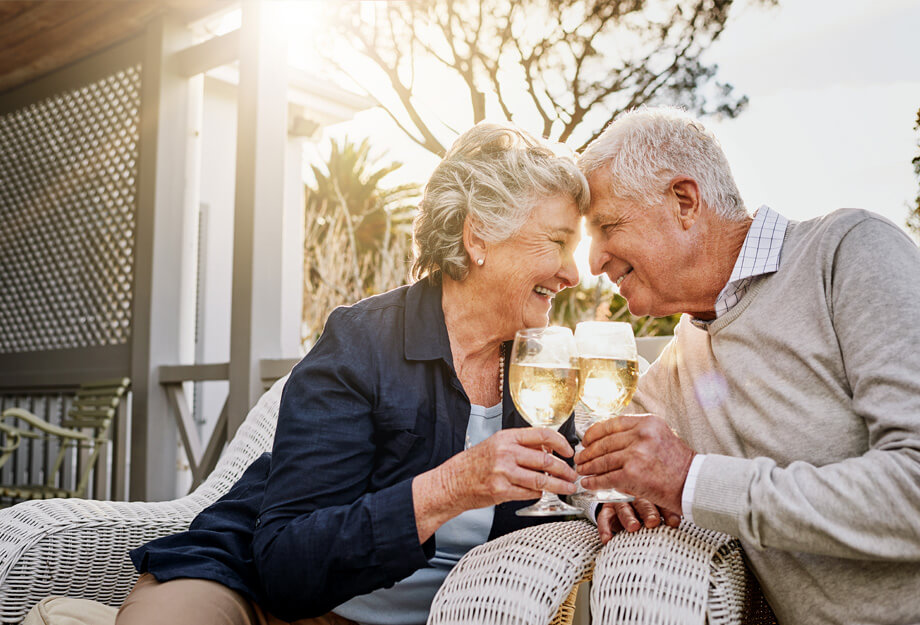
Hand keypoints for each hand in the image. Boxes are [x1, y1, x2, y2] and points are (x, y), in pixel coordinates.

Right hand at [413, 428, 576, 540]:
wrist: (453, 481)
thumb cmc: (476, 463)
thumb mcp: (498, 445)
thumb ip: (522, 445)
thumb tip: (548, 449)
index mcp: (507, 437)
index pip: (542, 435)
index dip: (561, 442)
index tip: (569, 451)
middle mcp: (506, 452)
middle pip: (546, 460)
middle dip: (564, 469)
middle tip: (572, 474)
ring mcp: (503, 472)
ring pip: (541, 479)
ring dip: (559, 485)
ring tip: (567, 487)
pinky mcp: (501, 490)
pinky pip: (530, 493)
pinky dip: (539, 494)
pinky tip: (541, 492)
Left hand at [574, 414, 693, 513]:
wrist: (694, 484)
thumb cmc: (679, 464)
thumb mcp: (661, 436)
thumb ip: (638, 434)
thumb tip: (609, 438)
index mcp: (647, 422)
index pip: (612, 424)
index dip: (594, 433)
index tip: (586, 440)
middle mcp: (641, 435)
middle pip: (604, 443)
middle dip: (588, 452)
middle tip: (580, 458)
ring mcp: (636, 454)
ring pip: (603, 460)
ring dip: (589, 467)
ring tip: (582, 471)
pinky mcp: (633, 474)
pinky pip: (606, 478)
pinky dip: (594, 482)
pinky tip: (589, 484)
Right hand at [595, 499, 681, 543]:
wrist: (619, 498)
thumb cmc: (646, 507)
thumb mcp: (658, 507)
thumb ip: (669, 513)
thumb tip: (678, 523)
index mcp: (652, 495)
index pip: (662, 502)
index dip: (668, 513)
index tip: (674, 523)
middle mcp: (636, 497)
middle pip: (643, 503)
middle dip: (649, 513)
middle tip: (653, 522)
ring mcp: (620, 502)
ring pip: (624, 509)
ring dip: (629, 518)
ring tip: (634, 527)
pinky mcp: (607, 510)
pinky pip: (604, 519)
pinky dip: (605, 529)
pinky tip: (608, 539)